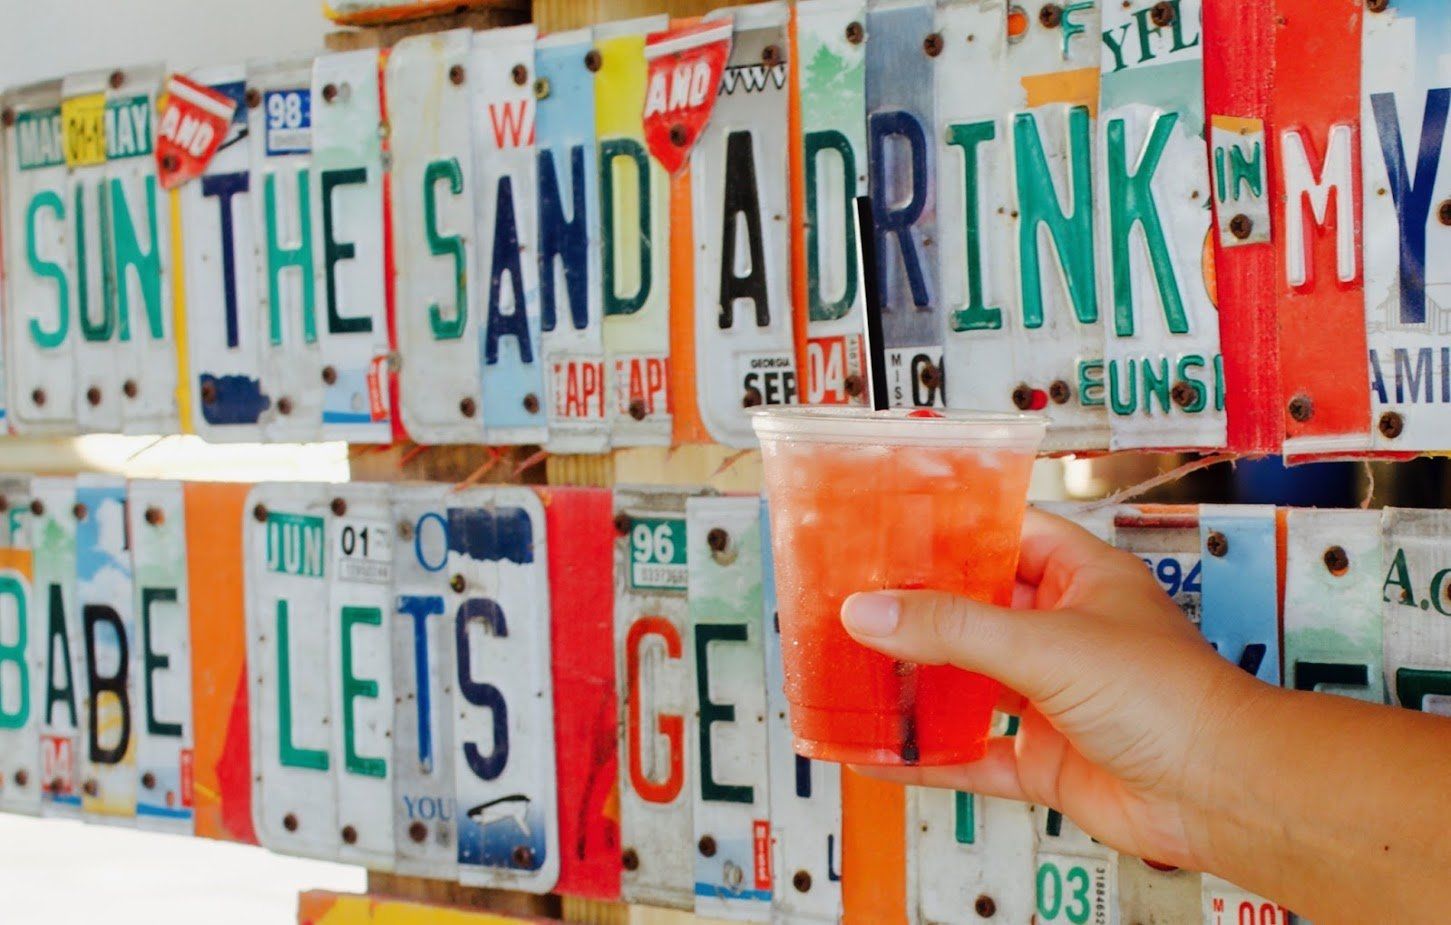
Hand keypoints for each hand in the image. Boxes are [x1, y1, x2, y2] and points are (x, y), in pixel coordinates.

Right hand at [840, 508, 1262, 870]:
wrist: (1220, 793)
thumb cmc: (1172, 698)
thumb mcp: (1046, 644)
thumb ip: (953, 629)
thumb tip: (871, 612)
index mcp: (1081, 579)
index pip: (1007, 535)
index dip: (953, 531)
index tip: (891, 530)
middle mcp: (1065, 633)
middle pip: (976, 611)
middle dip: (917, 612)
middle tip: (852, 603)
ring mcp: (1052, 698)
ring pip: (968, 683)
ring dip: (916, 683)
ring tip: (852, 672)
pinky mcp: (1043, 758)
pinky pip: (971, 755)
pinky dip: (928, 757)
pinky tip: (882, 756)